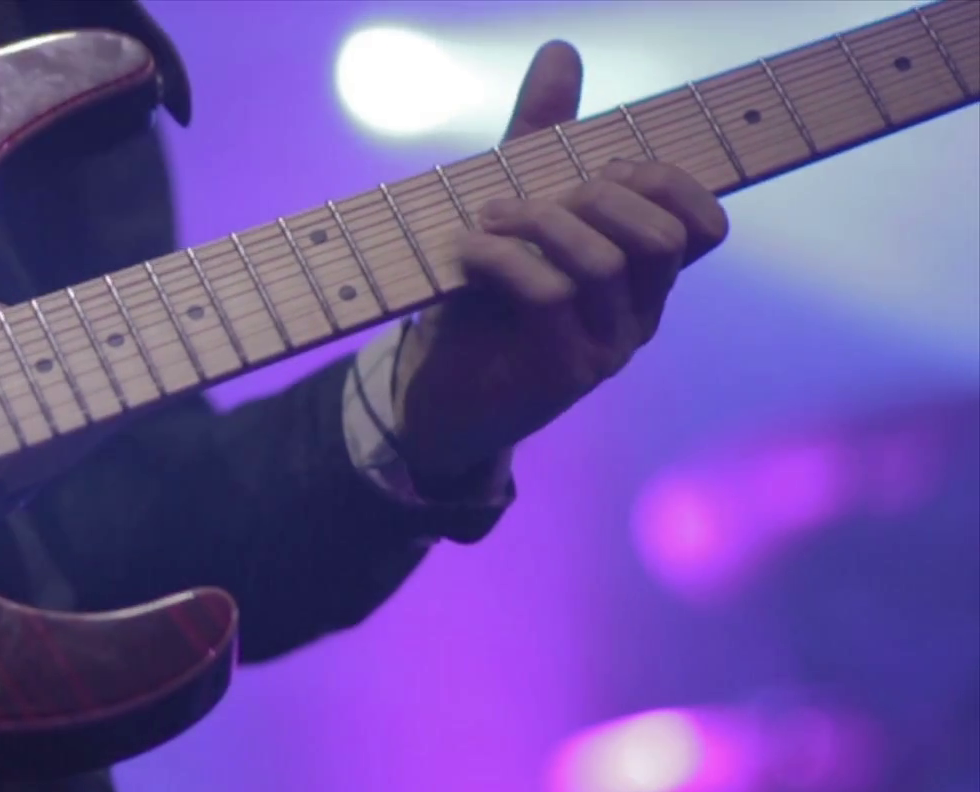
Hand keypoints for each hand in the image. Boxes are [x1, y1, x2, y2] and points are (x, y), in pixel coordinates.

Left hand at [394, 41, 729, 479]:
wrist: (429, 399)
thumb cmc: (479, 301)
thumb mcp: (511, 211)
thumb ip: (540, 137)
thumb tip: (562, 50)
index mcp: (642, 278)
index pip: (704, 224)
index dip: (666, 182)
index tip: (599, 169)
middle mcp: (638, 315)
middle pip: (661, 237)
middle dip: (598, 197)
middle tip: (527, 195)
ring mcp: (605, 351)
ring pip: (607, 264)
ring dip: (541, 224)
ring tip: (486, 220)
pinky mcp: (560, 376)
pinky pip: (552, 297)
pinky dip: (507, 260)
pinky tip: (470, 251)